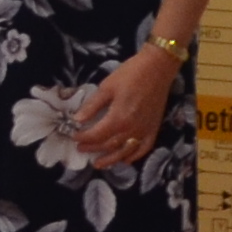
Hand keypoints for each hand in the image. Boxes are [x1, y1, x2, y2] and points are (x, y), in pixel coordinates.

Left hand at [61, 44, 179, 170]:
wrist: (157, 68)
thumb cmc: (130, 74)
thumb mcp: (107, 87)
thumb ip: (92, 106)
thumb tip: (77, 120)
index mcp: (118, 118)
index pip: (96, 135)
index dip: (84, 138)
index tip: (74, 137)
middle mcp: (131, 129)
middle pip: (109, 145)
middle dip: (93, 148)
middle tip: (81, 149)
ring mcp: (144, 131)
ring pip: (125, 151)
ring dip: (111, 159)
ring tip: (98, 164)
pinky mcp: (154, 129)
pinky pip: (144, 148)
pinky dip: (134, 156)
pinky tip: (126, 160)